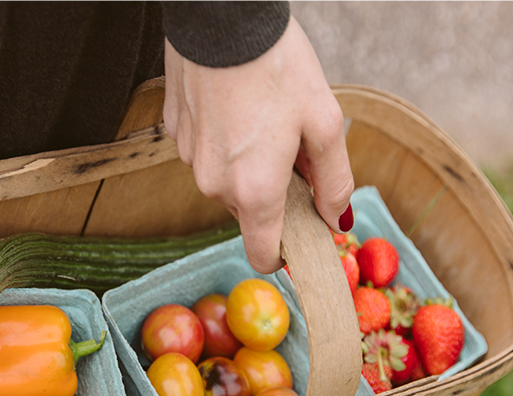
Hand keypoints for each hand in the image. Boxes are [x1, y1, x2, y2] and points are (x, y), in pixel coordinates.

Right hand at [163, 17, 353, 273]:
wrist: (221, 19)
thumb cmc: (278, 66)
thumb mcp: (323, 122)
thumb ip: (334, 180)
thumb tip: (336, 218)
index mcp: (255, 192)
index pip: (264, 255)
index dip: (286, 252)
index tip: (303, 231)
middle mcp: (216, 186)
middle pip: (248, 213)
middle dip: (273, 194)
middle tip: (294, 150)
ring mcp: (190, 161)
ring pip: (226, 182)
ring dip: (248, 166)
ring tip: (264, 118)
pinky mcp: (176, 134)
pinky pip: (206, 154)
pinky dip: (225, 142)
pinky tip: (238, 106)